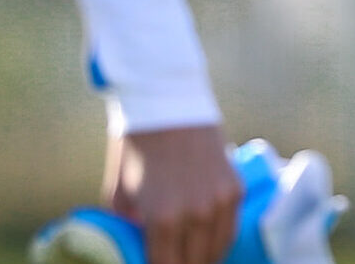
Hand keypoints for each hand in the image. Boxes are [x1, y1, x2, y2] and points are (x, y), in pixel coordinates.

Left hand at [104, 125, 241, 263]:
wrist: (167, 106)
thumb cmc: (136, 149)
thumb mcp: (118, 195)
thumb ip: (127, 228)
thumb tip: (133, 248)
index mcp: (163, 219)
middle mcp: (197, 214)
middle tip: (171, 260)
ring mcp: (221, 201)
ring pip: (217, 251)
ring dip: (203, 259)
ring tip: (190, 258)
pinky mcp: (235, 189)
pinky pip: (230, 229)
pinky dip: (218, 241)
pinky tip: (205, 244)